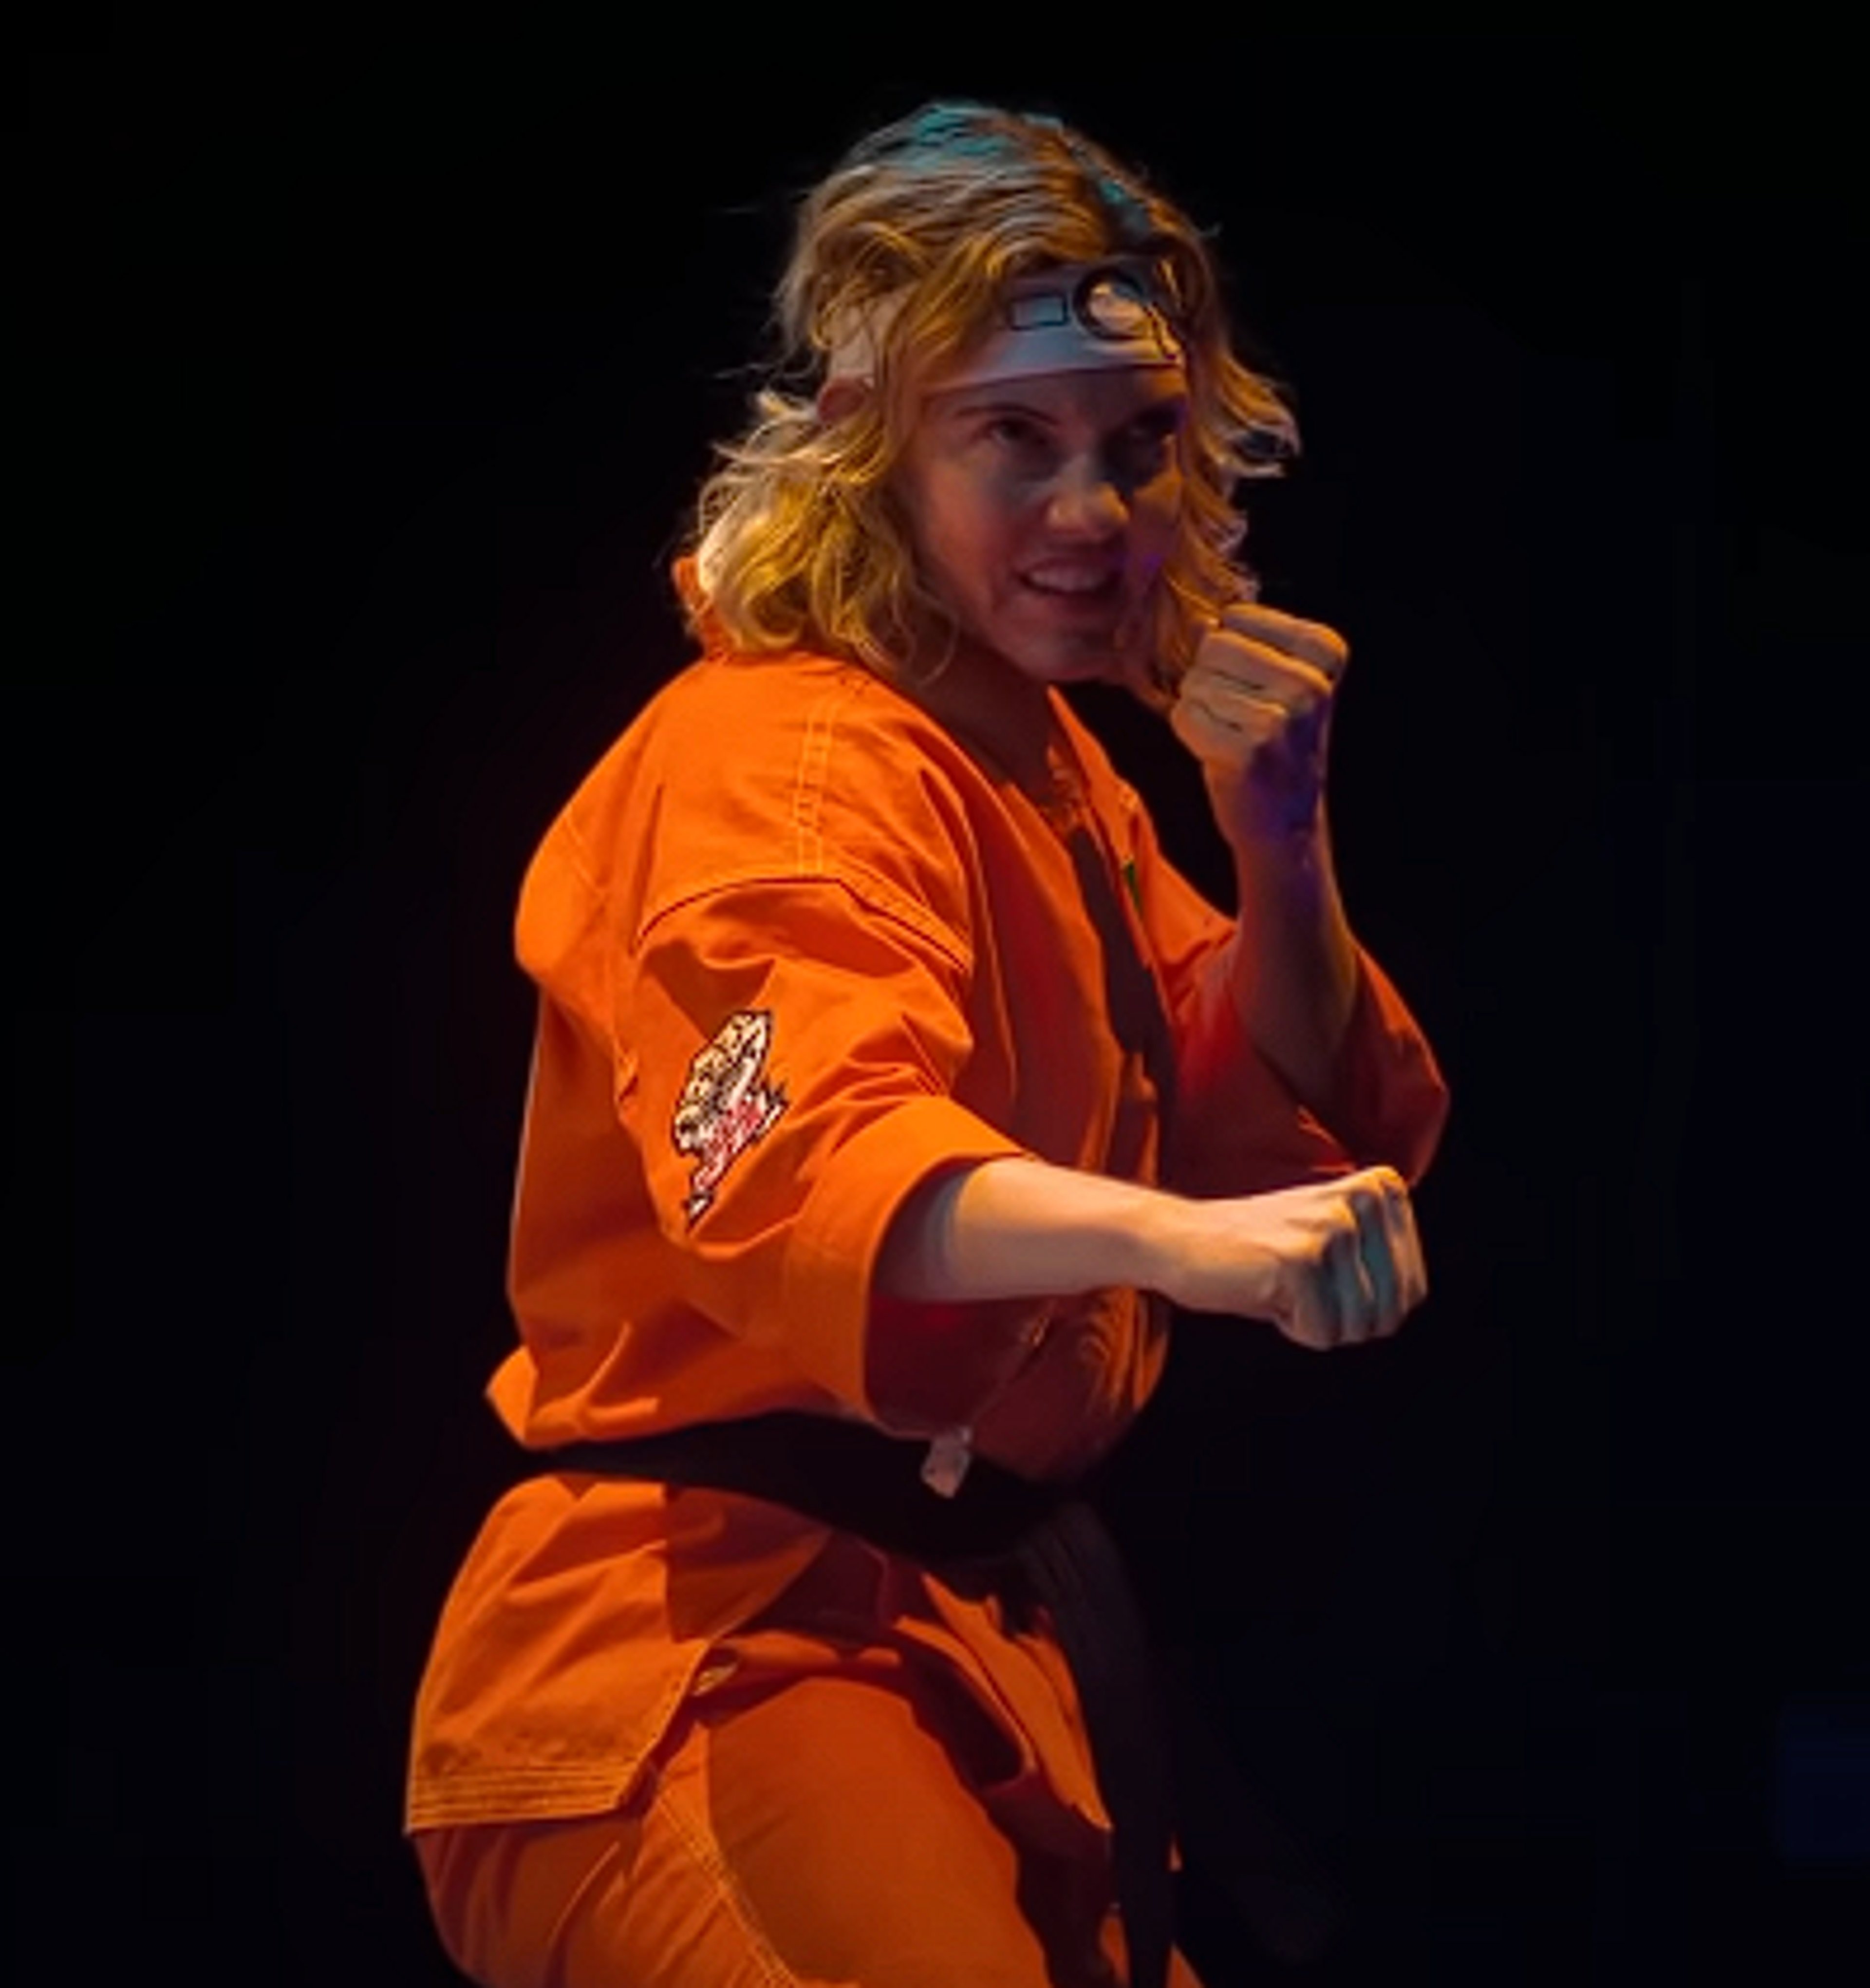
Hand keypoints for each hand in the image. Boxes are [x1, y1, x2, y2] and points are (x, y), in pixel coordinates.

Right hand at [1154, 1165, 1425, 1350]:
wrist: (1179, 1239)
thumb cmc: (1256, 1252)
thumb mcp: (1334, 1240)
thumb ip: (1380, 1258)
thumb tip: (1409, 1304)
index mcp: (1382, 1189)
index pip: (1412, 1292)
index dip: (1363, 1305)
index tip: (1320, 1274)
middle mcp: (1364, 1200)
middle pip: (1390, 1313)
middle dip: (1343, 1319)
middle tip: (1297, 1284)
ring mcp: (1334, 1227)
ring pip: (1356, 1327)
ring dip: (1314, 1321)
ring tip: (1278, 1282)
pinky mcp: (1301, 1259)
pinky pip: (1321, 1332)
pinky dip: (1290, 1326)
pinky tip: (1263, 1289)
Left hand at [1170, 603, 1349, 848]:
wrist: (1287, 822)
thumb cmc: (1275, 744)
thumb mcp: (1280, 682)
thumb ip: (1246, 642)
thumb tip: (1201, 621)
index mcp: (1324, 652)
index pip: (1236, 618)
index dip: (1229, 652)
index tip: (1256, 688)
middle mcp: (1310, 683)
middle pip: (1214, 646)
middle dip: (1209, 678)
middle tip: (1236, 715)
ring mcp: (1282, 719)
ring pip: (1195, 682)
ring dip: (1201, 709)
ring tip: (1231, 736)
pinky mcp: (1250, 752)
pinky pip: (1185, 716)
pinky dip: (1190, 734)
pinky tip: (1219, 753)